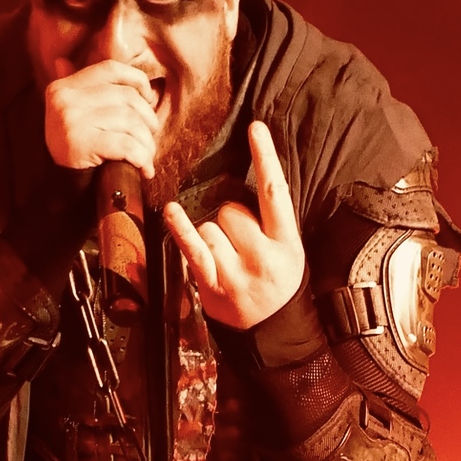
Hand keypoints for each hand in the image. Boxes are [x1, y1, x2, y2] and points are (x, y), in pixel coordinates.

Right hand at [44, 58, 160, 178]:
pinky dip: (141, 157)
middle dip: (147, 119)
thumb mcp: (71, 113)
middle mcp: (65, 98)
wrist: (57, 187)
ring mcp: (71, 120)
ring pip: (130, 122)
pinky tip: (144, 168)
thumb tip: (62, 61)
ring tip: (147, 156)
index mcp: (65, 86)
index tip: (148, 99)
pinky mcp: (80, 143)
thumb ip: (75, 89)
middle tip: (150, 137)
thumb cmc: (73, 148)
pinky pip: (125, 144)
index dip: (137, 80)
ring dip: (147, 143)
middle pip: (126, 97)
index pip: (111, 69)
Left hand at [162, 122, 305, 329]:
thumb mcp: (288, 250)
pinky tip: (171, 212)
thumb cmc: (278, 283)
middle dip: (231, 218)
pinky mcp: (213, 286)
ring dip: (212, 234)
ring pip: (211, 226)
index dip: (265, 157)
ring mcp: (236, 273)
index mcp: (287, 243)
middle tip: (241, 243)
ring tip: (226, 257)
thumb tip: (243, 180)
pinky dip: (181, 229)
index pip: (276, 191)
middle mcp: (262, 256)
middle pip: (232, 209)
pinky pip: (193, 249)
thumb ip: (270, 220)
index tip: (255, 128)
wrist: (273, 333)